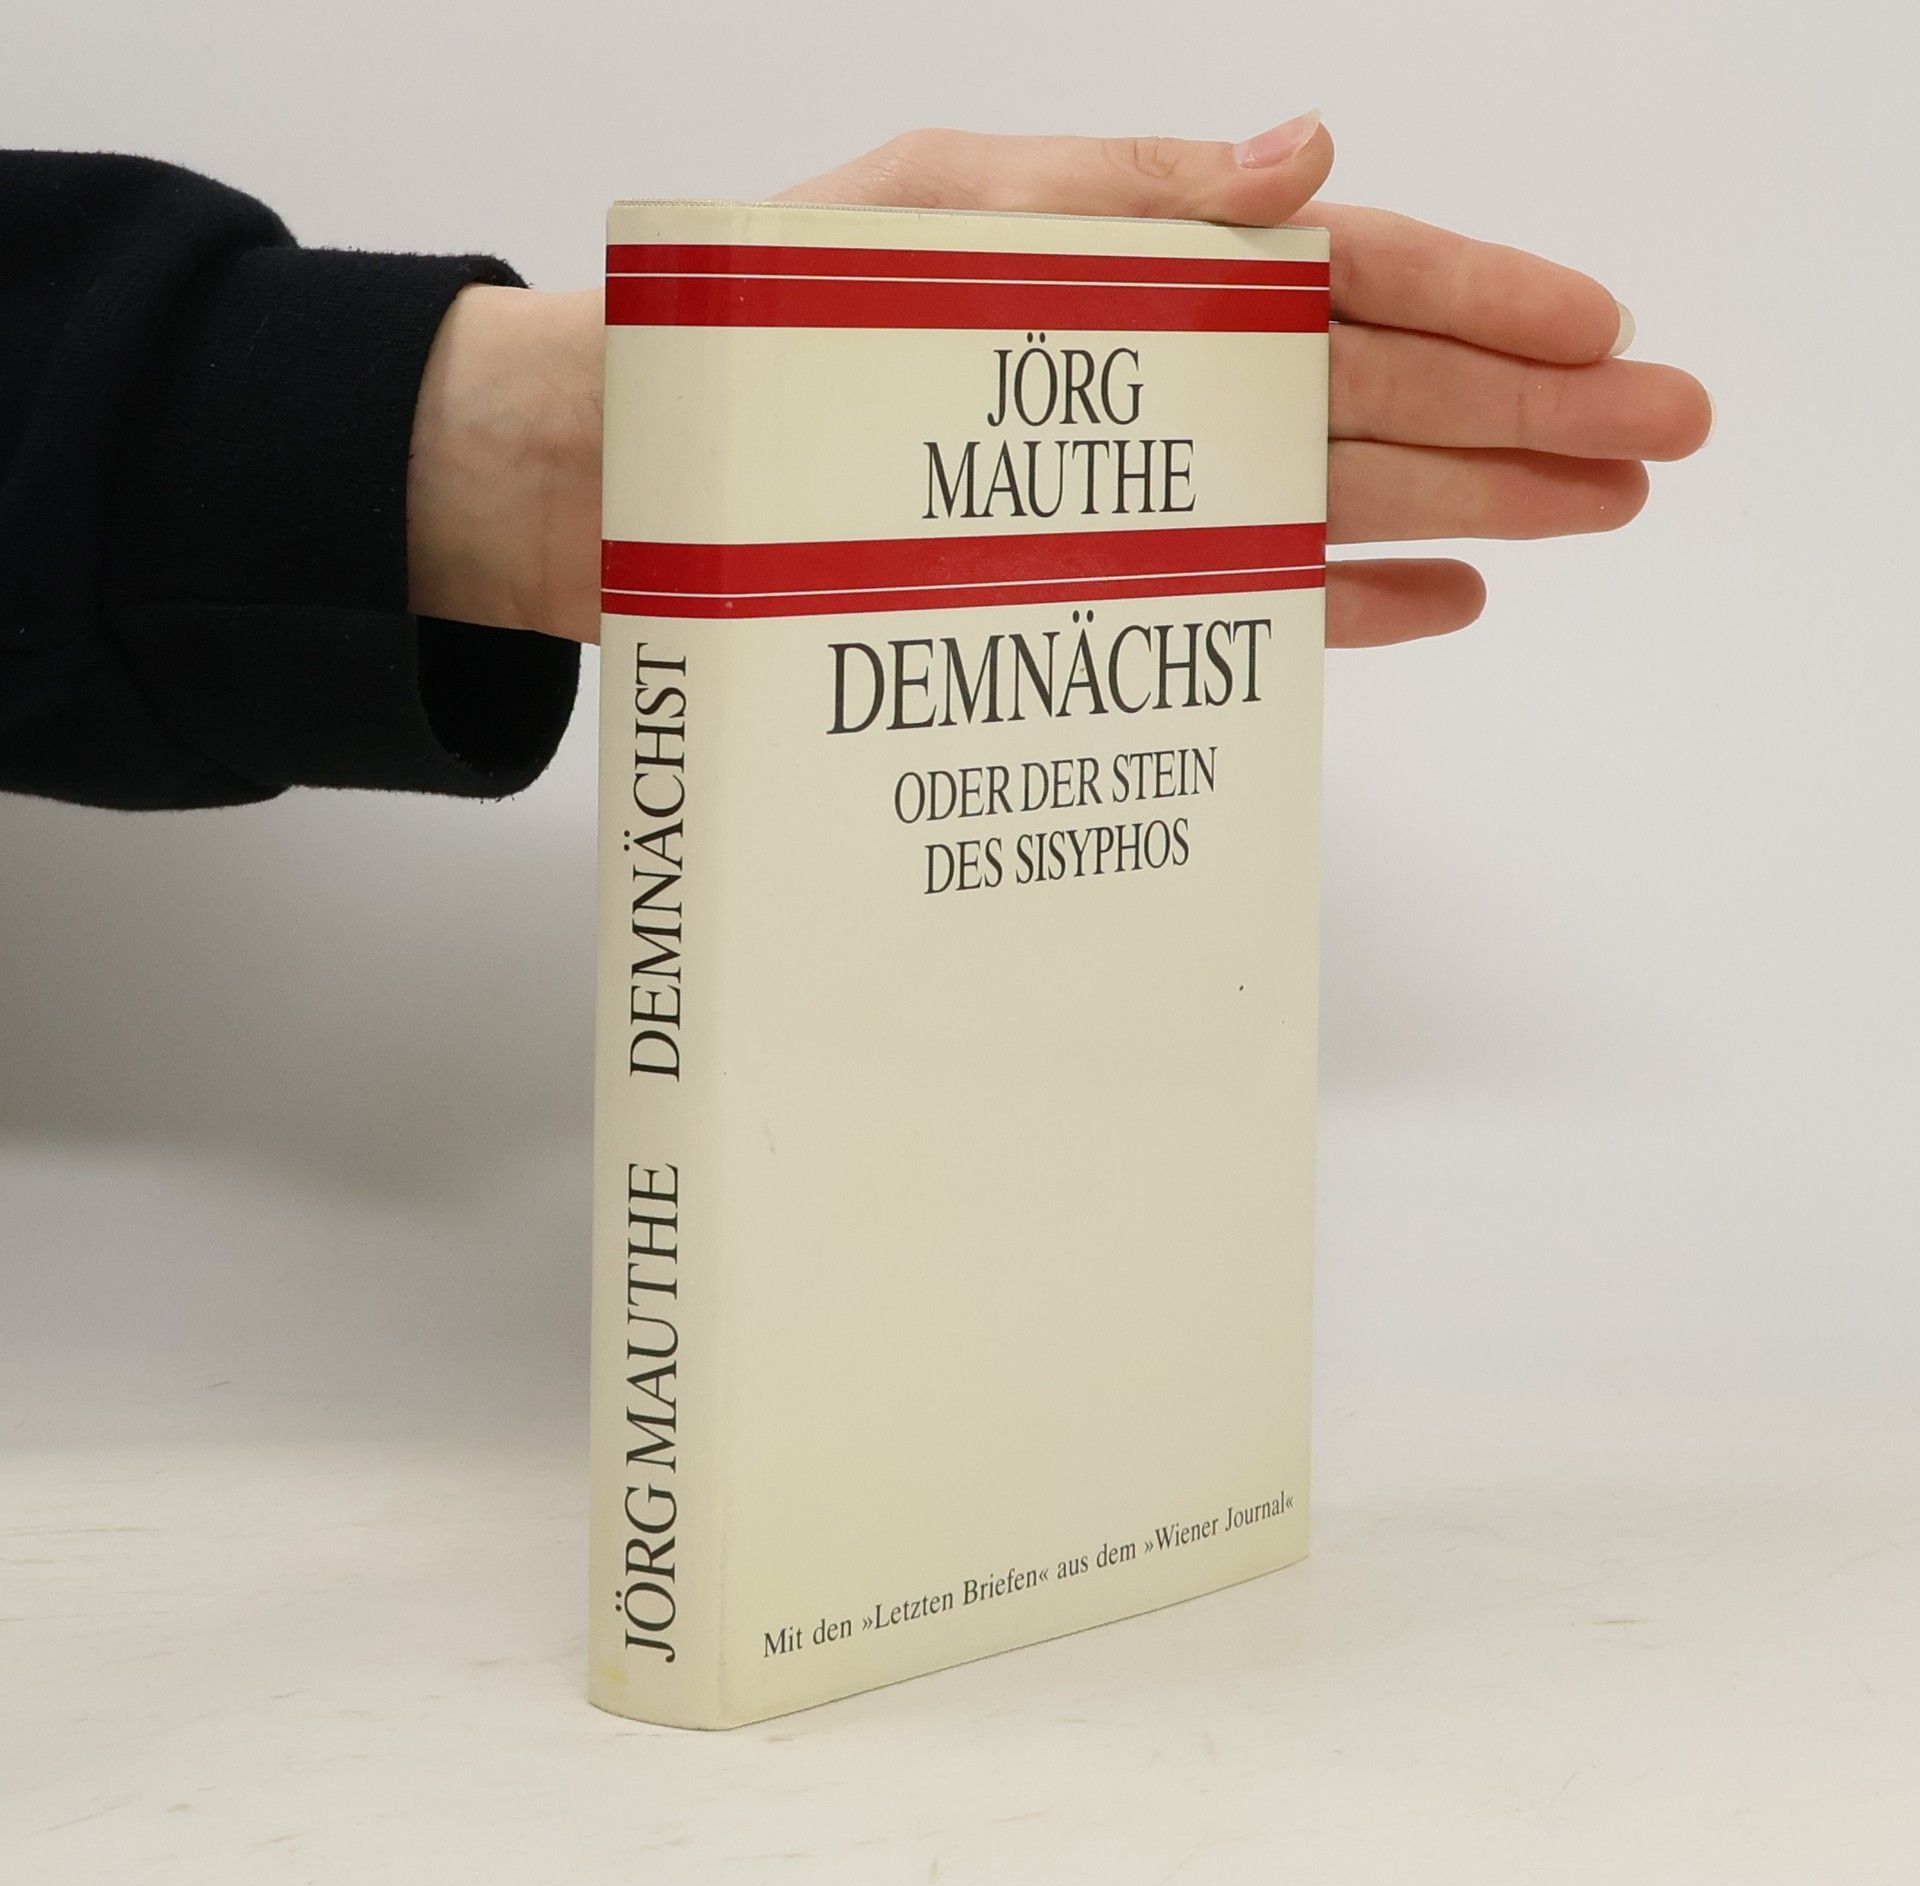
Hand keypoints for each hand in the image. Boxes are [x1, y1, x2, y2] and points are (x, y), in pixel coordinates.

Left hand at [408, 116, 1709, 649]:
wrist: (636, 484)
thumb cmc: (763, 331)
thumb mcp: (927, 216)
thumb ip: (1119, 193)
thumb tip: (1305, 159)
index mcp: (1136, 271)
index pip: (1355, 279)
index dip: (1490, 303)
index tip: (1611, 335)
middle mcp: (1155, 386)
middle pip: (1385, 391)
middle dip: (1534, 411)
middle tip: (1674, 434)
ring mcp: (1135, 494)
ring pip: (1344, 493)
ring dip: (1480, 504)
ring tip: (1605, 512)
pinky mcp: (1093, 591)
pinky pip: (1246, 595)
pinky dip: (1345, 600)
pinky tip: (1446, 598)